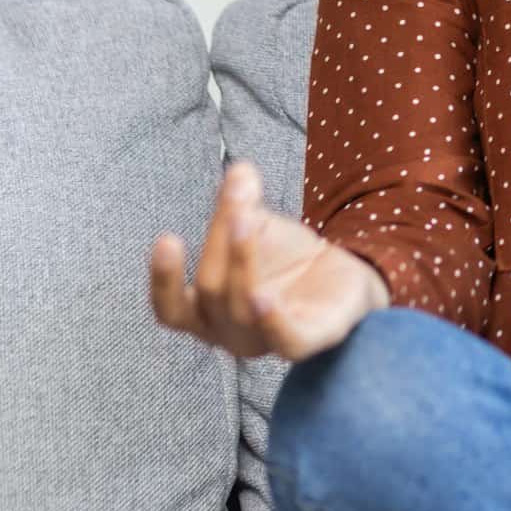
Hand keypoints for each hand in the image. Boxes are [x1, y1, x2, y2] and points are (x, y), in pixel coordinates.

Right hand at [149, 159, 387, 360]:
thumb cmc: (288, 259)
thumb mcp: (257, 228)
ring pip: (243, 307)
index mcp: (208, 311)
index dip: (165, 280)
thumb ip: (241, 205)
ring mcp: (266, 341)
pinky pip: (286, 340)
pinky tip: (264, 297)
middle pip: (211, 289)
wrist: (345, 276)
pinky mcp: (308, 341)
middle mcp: (230, 332)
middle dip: (221, 240)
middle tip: (237, 200)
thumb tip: (239, 170)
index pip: (172, 308)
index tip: (166, 239)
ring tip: (245, 220)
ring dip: (242, 260)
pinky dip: (272, 321)